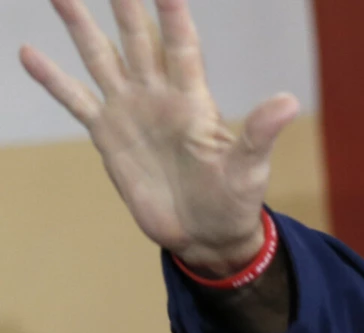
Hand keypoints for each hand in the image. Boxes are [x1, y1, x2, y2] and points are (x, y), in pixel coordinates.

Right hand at [19, 0, 299, 273]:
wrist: (205, 233)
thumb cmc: (233, 199)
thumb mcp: (249, 167)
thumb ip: (260, 133)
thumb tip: (289, 102)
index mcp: (193, 99)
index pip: (181, 46)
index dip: (172, 16)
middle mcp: (159, 96)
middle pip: (137, 39)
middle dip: (125, 6)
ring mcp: (130, 111)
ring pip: (101, 58)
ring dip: (81, 26)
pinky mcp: (107, 134)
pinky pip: (75, 99)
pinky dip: (52, 78)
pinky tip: (29, 51)